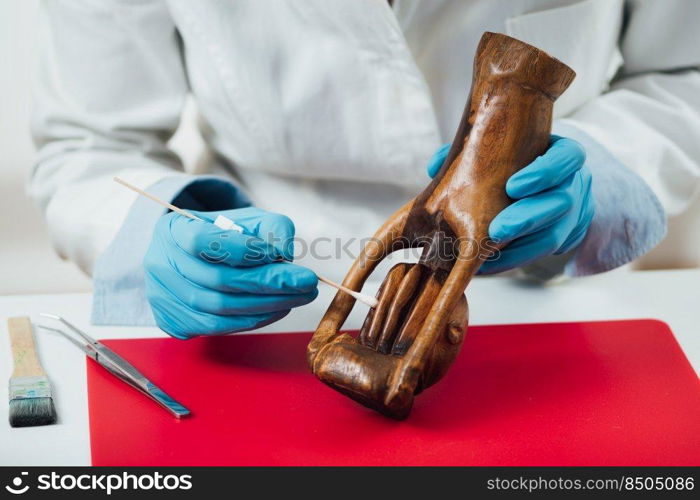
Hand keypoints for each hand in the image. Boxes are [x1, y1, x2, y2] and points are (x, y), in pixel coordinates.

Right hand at [144, 207, 317, 338]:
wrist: (192, 258)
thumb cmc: (223, 236)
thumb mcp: (249, 220)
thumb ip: (272, 228)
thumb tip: (285, 253)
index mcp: (173, 230)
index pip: (203, 241)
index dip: (244, 250)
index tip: (282, 255)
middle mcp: (160, 263)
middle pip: (218, 280)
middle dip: (269, 283)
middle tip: (307, 282)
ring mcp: (163, 296)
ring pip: (219, 307)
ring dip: (266, 305)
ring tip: (299, 297)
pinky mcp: (173, 321)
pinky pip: (217, 327)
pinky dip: (251, 320)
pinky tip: (276, 310)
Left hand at [426, 135, 593, 273]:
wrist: (543, 186)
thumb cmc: (516, 162)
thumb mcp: (499, 151)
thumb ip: (468, 154)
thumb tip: (434, 166)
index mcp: (563, 155)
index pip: (569, 157)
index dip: (546, 172)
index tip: (512, 186)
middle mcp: (575, 185)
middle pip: (562, 202)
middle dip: (527, 218)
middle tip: (496, 231)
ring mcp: (574, 215)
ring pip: (554, 236)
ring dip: (518, 249)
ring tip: (484, 255)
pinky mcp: (565, 240)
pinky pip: (541, 255)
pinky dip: (512, 260)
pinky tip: (486, 265)